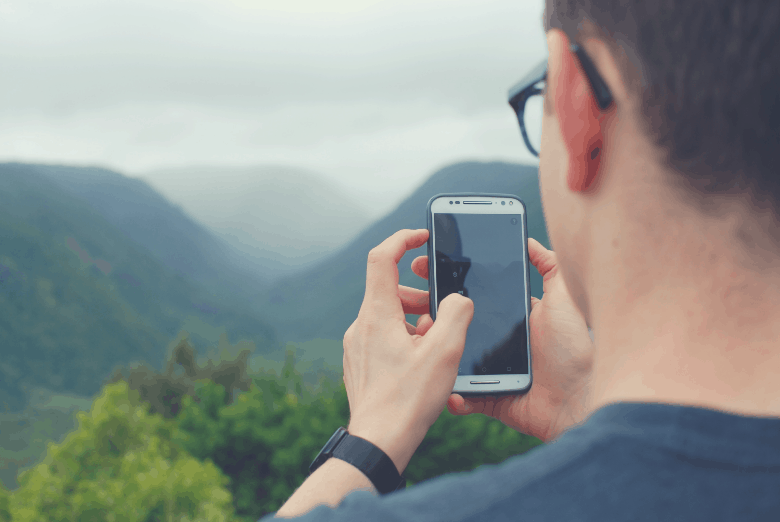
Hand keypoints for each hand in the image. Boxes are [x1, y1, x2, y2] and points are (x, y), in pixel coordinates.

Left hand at [343, 229, 473, 473]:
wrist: (379, 442)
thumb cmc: (409, 399)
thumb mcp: (445, 352)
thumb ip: (456, 314)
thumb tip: (458, 299)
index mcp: (377, 314)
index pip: (381, 257)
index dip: (403, 239)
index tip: (422, 237)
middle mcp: (360, 325)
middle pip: (390, 290)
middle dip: (420, 295)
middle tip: (442, 315)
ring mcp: (356, 346)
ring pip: (388, 316)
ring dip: (414, 320)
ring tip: (435, 346)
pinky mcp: (358, 363)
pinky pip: (382, 337)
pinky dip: (403, 338)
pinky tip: (420, 364)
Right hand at [411, 237, 594, 442]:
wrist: (581, 399)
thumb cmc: (575, 348)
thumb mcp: (564, 298)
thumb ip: (549, 266)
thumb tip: (528, 240)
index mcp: (511, 318)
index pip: (473, 296)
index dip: (448, 284)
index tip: (424, 268)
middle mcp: (498, 343)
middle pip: (457, 326)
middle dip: (431, 314)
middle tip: (410, 304)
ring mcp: (491, 372)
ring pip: (453, 358)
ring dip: (436, 351)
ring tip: (424, 340)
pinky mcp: (489, 398)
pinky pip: (463, 396)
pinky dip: (452, 393)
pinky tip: (444, 383)